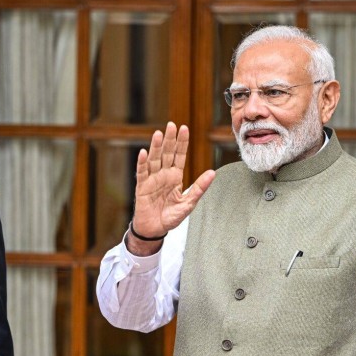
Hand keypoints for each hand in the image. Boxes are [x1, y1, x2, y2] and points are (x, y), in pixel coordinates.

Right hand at [129, 122, 214, 254]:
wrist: (155, 229)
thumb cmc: (170, 217)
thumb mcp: (189, 203)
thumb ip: (199, 187)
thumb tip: (213, 173)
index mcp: (175, 176)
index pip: (179, 156)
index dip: (182, 143)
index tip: (184, 128)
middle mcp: (163, 174)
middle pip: (167, 153)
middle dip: (170, 139)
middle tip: (172, 125)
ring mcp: (152, 179)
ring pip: (154, 159)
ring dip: (156, 147)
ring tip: (158, 134)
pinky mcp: (142, 187)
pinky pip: (142, 173)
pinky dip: (142, 163)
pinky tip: (143, 152)